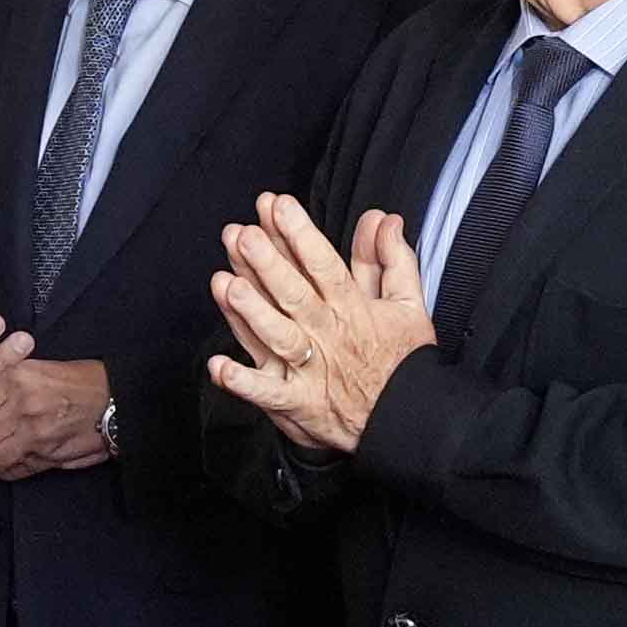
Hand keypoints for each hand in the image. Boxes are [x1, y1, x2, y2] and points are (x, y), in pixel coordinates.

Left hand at [0, 332, 115, 477]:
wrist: (114, 402)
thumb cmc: (79, 382)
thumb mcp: (37, 367)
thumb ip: (4, 380)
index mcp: (17, 380)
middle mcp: (22, 408)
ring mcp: (35, 436)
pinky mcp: (47, 457)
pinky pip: (12, 471)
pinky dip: (3, 469)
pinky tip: (5, 460)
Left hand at [206, 194, 434, 456]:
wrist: (406, 421)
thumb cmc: (403, 361)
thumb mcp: (409, 305)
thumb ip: (393, 260)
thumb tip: (385, 219)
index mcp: (352, 309)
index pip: (323, 265)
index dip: (299, 234)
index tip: (277, 206)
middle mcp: (326, 335)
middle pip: (294, 295)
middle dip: (267, 264)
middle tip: (242, 235)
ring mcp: (309, 369)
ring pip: (277, 336)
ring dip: (250, 312)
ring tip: (226, 284)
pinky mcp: (297, 402)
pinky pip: (268, 394)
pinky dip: (243, 383)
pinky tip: (218, 367)